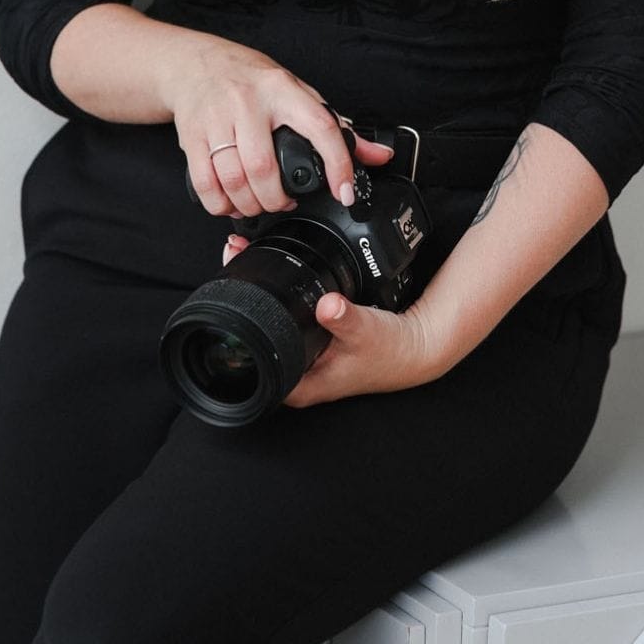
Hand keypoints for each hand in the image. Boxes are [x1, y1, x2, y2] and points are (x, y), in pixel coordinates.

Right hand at [170, 30, 392, 219]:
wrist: (197, 64)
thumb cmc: (253, 81)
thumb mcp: (298, 93)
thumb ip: (337, 126)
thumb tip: (377, 155)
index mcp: (283, 90)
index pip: (320, 126)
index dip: (337, 164)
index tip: (344, 192)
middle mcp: (249, 102)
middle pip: (264, 168)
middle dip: (277, 200)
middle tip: (283, 203)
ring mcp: (217, 118)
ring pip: (234, 179)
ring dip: (249, 205)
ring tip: (258, 204)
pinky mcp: (192, 135)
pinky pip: (204, 183)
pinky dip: (219, 204)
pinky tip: (230, 202)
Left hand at [220, 234, 442, 405]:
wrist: (415, 346)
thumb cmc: (391, 351)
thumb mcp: (366, 330)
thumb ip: (345, 318)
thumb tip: (327, 305)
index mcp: (299, 386)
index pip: (251, 366)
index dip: (234, 334)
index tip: (228, 297)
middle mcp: (297, 376)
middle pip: (253, 342)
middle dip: (241, 301)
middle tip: (234, 260)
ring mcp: (304, 359)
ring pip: (268, 327)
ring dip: (257, 294)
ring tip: (245, 257)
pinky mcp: (313, 343)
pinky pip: (285, 317)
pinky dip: (278, 294)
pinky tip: (273, 273)